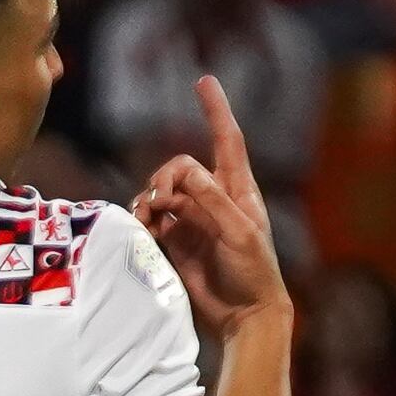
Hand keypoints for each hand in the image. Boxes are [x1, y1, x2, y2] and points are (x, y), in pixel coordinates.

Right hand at [134, 76, 283, 325]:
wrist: (244, 315)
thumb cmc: (253, 272)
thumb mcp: (239, 232)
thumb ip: (213, 200)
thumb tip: (187, 170)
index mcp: (238, 190)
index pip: (226, 139)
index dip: (215, 109)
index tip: (203, 80)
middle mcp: (213, 199)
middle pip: (179, 168)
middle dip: (164, 178)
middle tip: (159, 203)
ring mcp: (192, 220)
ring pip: (160, 192)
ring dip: (149, 200)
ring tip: (148, 221)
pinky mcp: (174, 242)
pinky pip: (150, 219)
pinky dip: (142, 221)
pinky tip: (143, 232)